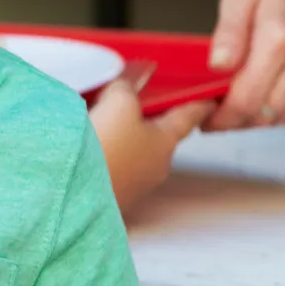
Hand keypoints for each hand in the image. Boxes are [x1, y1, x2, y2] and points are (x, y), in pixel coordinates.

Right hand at [90, 81, 215, 210]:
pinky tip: (85, 150)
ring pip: (134, 152)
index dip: (199, 103)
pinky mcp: (111, 198)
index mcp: (166, 141)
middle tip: (133, 103)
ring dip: (122, 139)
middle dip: (148, 119)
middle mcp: (156, 166)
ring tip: (98, 125)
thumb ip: (126, 88)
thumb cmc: (105, 149)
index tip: (210, 99)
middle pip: (158, 135)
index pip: (190, 116)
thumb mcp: (118, 104)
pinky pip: (113, 167)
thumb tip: (125, 87)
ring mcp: (135, 186)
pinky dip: (105, 155)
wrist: (74, 195)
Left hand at [203, 0, 284, 130]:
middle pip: (263, 114)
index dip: (222, 116)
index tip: (208, 118)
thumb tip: (218, 65)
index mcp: (280, 37)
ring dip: (260, 116)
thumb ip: (227, 32)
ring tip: (249, 97)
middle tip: (224, 110)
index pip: (244, 99)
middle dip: (237, 119)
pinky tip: (276, 92)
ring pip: (282, 118)